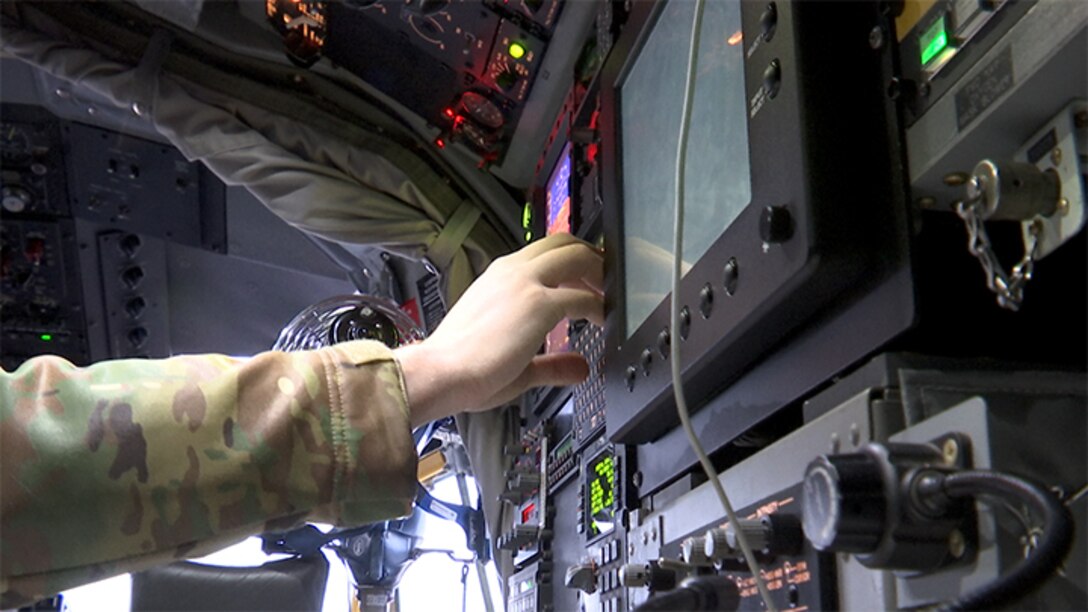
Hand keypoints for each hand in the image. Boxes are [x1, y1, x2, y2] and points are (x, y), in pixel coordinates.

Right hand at [396, 233, 603, 426]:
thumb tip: (578, 367)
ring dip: (600, 273)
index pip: (541, 252)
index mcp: (498, 276)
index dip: (569, 261)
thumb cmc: (460, 366)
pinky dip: (600, 307)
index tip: (585, 278)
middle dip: (590, 256)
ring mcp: (525, 284)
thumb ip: (551, 362)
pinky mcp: (537, 305)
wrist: (440, 372)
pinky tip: (604, 321)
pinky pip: (583, 297)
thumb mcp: (514, 360)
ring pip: (576, 257)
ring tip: (610, 295)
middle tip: (606, 278)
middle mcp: (511, 272)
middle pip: (563, 243)